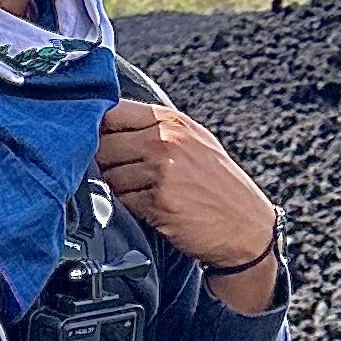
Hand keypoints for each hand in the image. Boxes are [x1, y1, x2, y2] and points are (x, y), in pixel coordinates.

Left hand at [95, 102, 279, 308]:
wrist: (248, 229)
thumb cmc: (221, 188)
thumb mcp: (195, 143)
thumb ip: (155, 130)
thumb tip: (107, 127)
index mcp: (172, 121)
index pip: (113, 111)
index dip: (96, 126)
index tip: (93, 140)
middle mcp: (165, 141)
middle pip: (103, 143)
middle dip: (103, 161)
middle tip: (115, 173)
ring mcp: (161, 171)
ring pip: (109, 174)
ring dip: (115, 187)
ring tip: (139, 194)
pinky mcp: (157, 202)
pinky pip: (122, 200)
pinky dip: (128, 207)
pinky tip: (149, 209)